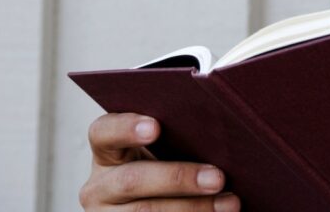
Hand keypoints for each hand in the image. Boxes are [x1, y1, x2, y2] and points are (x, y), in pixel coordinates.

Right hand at [80, 112, 239, 210]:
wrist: (160, 203)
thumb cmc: (168, 167)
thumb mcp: (163, 151)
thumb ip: (177, 135)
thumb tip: (220, 126)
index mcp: (107, 152)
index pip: (103, 132)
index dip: (126, 128)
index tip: (156, 127)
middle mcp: (99, 187)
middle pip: (132, 180)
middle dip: (178, 178)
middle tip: (218, 178)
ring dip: (193, 208)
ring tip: (230, 203)